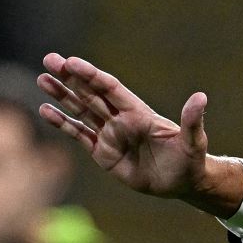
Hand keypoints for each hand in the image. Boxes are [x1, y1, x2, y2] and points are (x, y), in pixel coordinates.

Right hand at [37, 54, 242, 215]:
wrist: (182, 183)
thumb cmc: (190, 160)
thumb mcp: (193, 141)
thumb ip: (192, 121)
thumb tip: (200, 97)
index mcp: (138, 113)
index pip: (110, 88)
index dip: (91, 75)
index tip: (72, 62)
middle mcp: (121, 120)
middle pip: (91, 94)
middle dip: (70, 78)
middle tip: (49, 59)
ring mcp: (110, 135)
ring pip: (81, 111)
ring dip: (62, 96)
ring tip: (42, 79)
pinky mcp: (103, 153)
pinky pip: (79, 135)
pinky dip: (62, 124)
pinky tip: (45, 111)